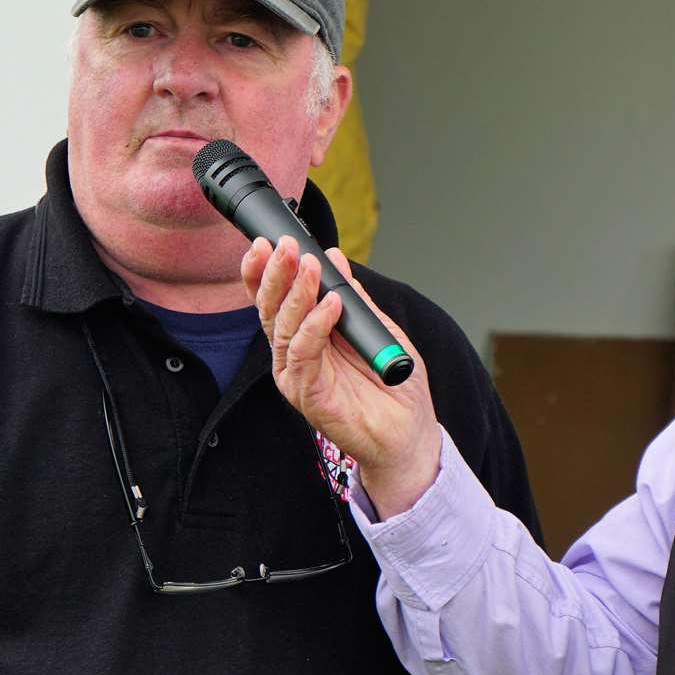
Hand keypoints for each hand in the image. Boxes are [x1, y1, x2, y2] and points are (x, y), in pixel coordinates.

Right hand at [242, 237, 441, 516]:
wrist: (410, 433)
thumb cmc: (393, 385)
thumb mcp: (376, 327)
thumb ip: (354, 297)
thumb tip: (334, 258)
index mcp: (305, 335)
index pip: (275, 299)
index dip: (264, 270)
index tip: (268, 241)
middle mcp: (294, 353)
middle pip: (271, 309)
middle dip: (275, 273)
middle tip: (285, 245)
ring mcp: (298, 375)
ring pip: (283, 328)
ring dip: (296, 293)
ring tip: (309, 266)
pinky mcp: (308, 395)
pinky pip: (305, 354)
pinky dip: (316, 327)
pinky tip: (331, 306)